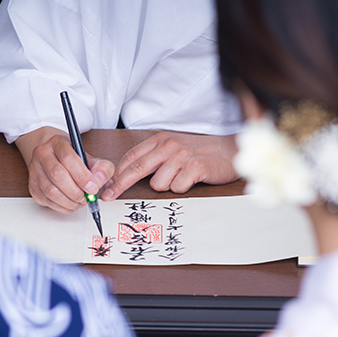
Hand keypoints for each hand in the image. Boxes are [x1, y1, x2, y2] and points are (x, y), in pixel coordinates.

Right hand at [15, 126, 114, 213]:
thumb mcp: (90, 158)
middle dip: (76, 191)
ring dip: (69, 201)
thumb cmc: (73, 159)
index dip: (82, 175)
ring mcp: (35, 170)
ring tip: (80, 202)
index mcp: (58, 142)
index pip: (68, 158)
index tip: (92, 188)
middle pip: (57, 175)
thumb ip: (101, 168)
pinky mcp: (32, 186)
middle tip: (87, 198)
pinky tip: (71, 204)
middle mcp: (43, 154)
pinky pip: (47, 200)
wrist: (54, 157)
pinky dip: (62, 207)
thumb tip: (100, 179)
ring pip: (51, 190)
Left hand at [101, 132, 238, 200]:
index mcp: (161, 139)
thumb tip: (128, 174)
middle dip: (121, 184)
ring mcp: (182, 156)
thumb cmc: (200, 152)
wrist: (230, 150)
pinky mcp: (195, 167)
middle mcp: (169, 145)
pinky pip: (177, 188)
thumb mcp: (174, 148)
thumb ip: (154, 157)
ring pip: (158, 184)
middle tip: (109, 197)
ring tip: (181, 178)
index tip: (107, 187)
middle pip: (137, 168)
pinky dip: (182, 188)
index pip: (133, 156)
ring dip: (167, 186)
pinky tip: (192, 180)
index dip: (117, 173)